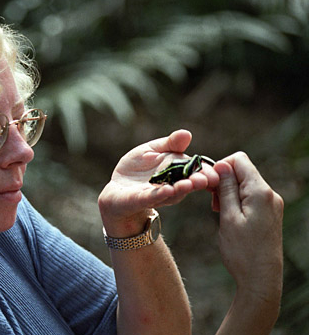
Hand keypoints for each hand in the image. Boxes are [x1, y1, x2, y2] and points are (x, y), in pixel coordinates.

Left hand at [98, 129, 219, 236]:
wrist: (117, 190)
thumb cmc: (137, 168)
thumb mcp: (152, 150)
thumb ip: (170, 143)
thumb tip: (187, 134)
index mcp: (177, 172)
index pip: (196, 171)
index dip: (206, 172)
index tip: (216, 172)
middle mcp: (171, 185)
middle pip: (188, 183)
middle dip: (198, 181)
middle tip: (207, 179)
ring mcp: (156, 194)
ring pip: (172, 193)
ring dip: (182, 189)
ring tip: (189, 184)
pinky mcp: (140, 200)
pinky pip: (151, 197)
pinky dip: (159, 194)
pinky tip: (167, 190)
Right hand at [214, 152, 283, 298]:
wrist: (261, 278)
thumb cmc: (242, 251)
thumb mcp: (228, 217)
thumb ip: (226, 189)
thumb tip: (221, 165)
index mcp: (260, 192)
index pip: (239, 160)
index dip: (220, 167)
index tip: (208, 186)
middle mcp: (270, 194)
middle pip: (242, 171)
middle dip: (223, 181)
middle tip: (212, 204)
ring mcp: (271, 204)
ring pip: (245, 184)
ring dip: (228, 192)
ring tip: (219, 213)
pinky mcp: (269, 213)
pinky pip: (250, 197)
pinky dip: (236, 201)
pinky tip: (229, 217)